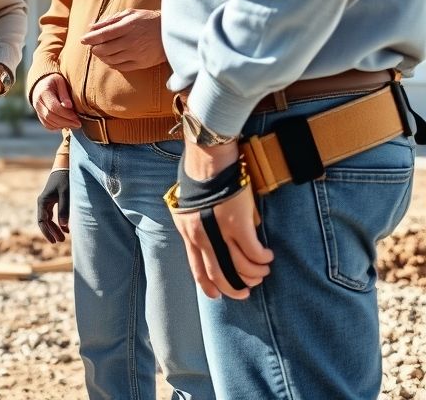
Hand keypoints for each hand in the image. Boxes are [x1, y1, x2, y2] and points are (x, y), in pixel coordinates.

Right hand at [31, 73, 78, 129]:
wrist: (42, 85)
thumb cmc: (54, 82)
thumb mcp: (60, 82)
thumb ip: (64, 94)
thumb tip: (69, 106)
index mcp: (43, 92)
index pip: (54, 107)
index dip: (66, 114)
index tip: (77, 118)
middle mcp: (37, 103)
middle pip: (50, 116)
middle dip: (66, 122)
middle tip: (78, 124)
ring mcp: (38, 111)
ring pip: (49, 123)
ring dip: (63, 125)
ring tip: (75, 124)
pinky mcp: (40, 117)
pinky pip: (48, 126)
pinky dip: (58, 127)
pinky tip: (67, 124)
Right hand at [36, 170, 70, 242]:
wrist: (65, 167)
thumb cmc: (65, 179)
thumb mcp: (65, 194)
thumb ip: (64, 209)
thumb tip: (64, 226)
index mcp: (43, 201)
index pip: (42, 221)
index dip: (47, 233)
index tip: (54, 241)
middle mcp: (43, 202)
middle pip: (45, 222)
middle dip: (52, 232)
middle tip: (61, 241)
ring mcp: (47, 202)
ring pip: (49, 219)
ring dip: (55, 228)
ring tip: (63, 238)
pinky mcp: (53, 200)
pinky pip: (53, 215)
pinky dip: (59, 222)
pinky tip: (66, 229)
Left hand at [81, 9, 162, 70]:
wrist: (171, 33)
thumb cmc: (148, 20)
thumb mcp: (129, 14)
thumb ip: (110, 21)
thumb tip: (91, 27)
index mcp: (128, 26)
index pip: (103, 34)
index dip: (90, 38)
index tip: (83, 39)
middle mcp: (131, 41)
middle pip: (104, 49)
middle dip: (94, 48)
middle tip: (92, 46)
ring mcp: (136, 54)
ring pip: (110, 59)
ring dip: (101, 56)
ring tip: (100, 51)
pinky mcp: (141, 64)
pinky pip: (120, 67)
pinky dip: (111, 64)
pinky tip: (110, 58)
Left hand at [172, 140, 273, 299]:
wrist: (208, 159)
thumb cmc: (200, 177)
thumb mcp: (191, 205)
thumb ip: (199, 224)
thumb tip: (214, 239)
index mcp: (187, 231)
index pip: (196, 266)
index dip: (207, 285)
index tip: (217, 296)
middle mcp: (201, 236)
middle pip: (219, 273)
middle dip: (234, 287)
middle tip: (246, 291)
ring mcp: (220, 232)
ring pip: (240, 267)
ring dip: (254, 274)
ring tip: (262, 272)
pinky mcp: (239, 225)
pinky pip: (255, 253)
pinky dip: (263, 259)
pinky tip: (267, 257)